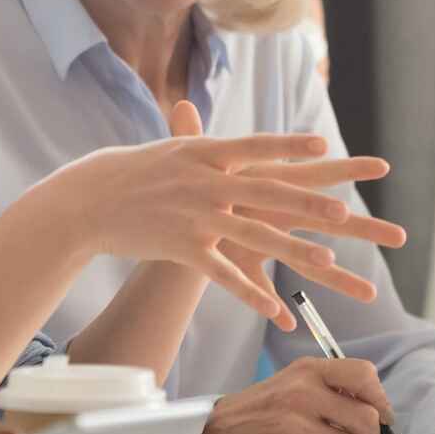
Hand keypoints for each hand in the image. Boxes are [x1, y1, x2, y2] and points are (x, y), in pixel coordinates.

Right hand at [52, 100, 398, 320]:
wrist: (90, 200)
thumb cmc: (133, 171)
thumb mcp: (172, 149)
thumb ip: (201, 138)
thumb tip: (219, 123)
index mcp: (207, 153)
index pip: (256, 146)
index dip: (290, 146)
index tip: (324, 144)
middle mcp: (206, 182)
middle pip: (267, 194)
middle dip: (309, 205)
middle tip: (344, 213)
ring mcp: (197, 216)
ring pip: (254, 237)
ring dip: (293, 251)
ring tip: (328, 262)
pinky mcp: (184, 248)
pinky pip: (224, 275)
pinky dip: (252, 295)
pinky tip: (276, 310)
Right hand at [193, 357, 396, 433]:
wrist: (212, 433)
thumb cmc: (258, 411)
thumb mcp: (292, 383)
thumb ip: (331, 388)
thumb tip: (378, 411)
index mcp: (308, 370)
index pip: (365, 375)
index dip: (380, 400)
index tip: (379, 415)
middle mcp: (303, 392)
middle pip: (367, 419)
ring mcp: (294, 423)